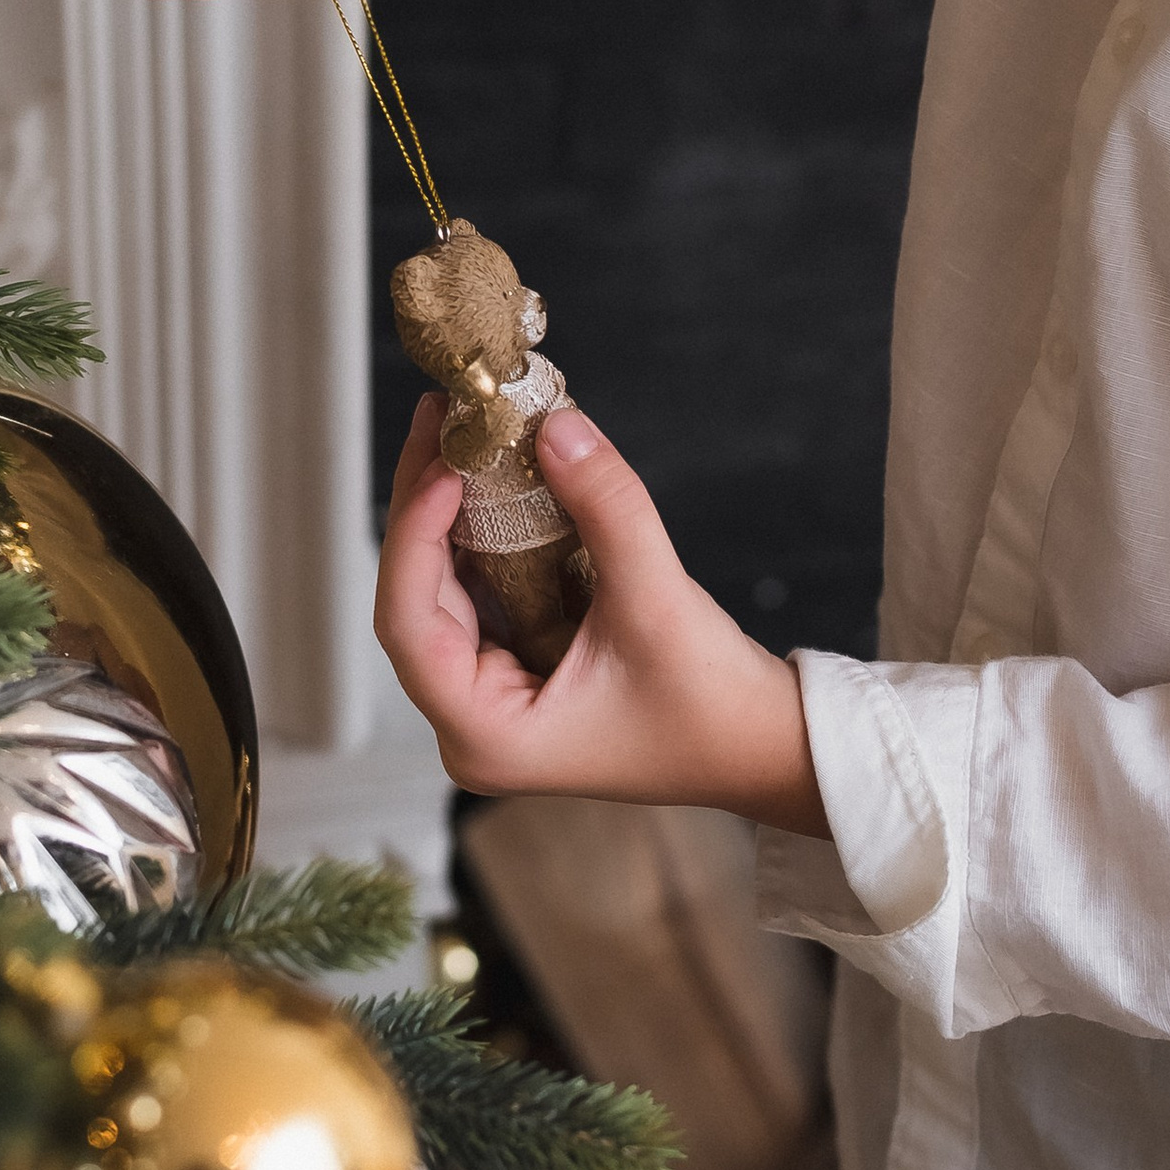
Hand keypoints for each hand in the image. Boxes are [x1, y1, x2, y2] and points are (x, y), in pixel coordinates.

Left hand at [374, 398, 827, 834]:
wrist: (761, 746)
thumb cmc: (712, 711)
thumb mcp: (657, 601)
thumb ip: (604, 507)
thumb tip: (555, 427)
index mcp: (485, 735)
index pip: (408, 623)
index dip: (414, 535)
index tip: (443, 466)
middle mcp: (473, 722)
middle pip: (415, 598)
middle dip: (425, 506)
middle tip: (443, 422)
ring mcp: (493, 695)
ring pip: (444, 589)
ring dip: (450, 512)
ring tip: (460, 434)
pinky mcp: (519, 667)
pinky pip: (483, 591)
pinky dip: (486, 533)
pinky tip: (493, 476)